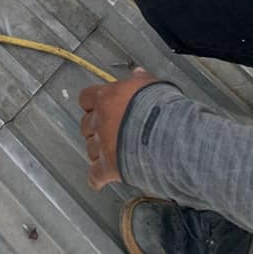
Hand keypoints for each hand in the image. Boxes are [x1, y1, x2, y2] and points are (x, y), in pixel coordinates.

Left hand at [79, 69, 158, 189]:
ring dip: (98, 151)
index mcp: (107, 98)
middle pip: (86, 124)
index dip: (92, 104)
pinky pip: (95, 175)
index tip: (98, 106)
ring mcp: (103, 145)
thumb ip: (141, 80)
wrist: (166, 134)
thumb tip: (137, 74)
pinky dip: (97, 178)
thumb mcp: (152, 85)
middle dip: (94, 128)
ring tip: (111, 152)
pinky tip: (100, 180)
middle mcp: (100, 120)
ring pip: (90, 149)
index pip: (86, 98)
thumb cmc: (160, 107)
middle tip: (108, 131)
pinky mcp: (109, 167)